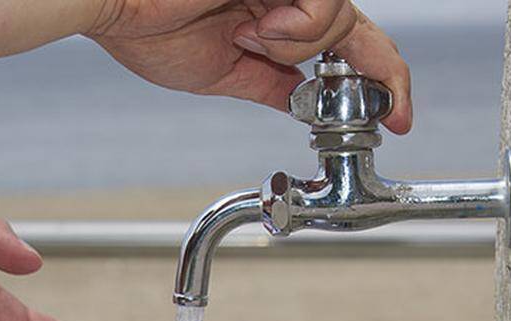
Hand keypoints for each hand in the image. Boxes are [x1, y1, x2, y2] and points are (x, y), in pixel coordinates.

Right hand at [88, 0, 410, 133]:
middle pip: (352, 32)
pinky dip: (294, 26)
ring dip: (298, 42)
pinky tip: (252, 21)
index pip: (349, 44)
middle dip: (335, 67)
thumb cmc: (144, 25)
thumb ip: (272, 85)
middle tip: (275, 61)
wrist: (109, 5)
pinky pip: (326, 3)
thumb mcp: (223, 72)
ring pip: (340, 17)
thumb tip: (305, 106)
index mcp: (273, 13)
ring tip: (250, 33)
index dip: (384, 79)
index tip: (401, 119)